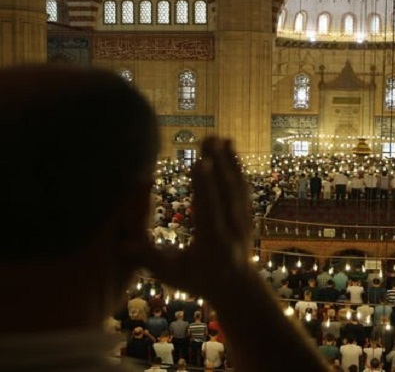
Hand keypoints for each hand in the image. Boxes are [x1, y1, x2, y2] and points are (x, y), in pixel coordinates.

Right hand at [135, 136, 252, 299]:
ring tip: (219, 137)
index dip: (205, 187)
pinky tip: (229, 148)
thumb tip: (119, 244)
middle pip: (225, 193)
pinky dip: (236, 166)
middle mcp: (232, 229)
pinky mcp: (247, 213)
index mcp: (213, 243)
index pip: (208, 211)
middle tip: (209, 139)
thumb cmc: (197, 279)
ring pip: (236, 186)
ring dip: (228, 160)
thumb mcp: (169, 273)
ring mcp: (243, 220)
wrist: (237, 286)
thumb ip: (147, 257)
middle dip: (218, 165)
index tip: (200, 163)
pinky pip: (242, 186)